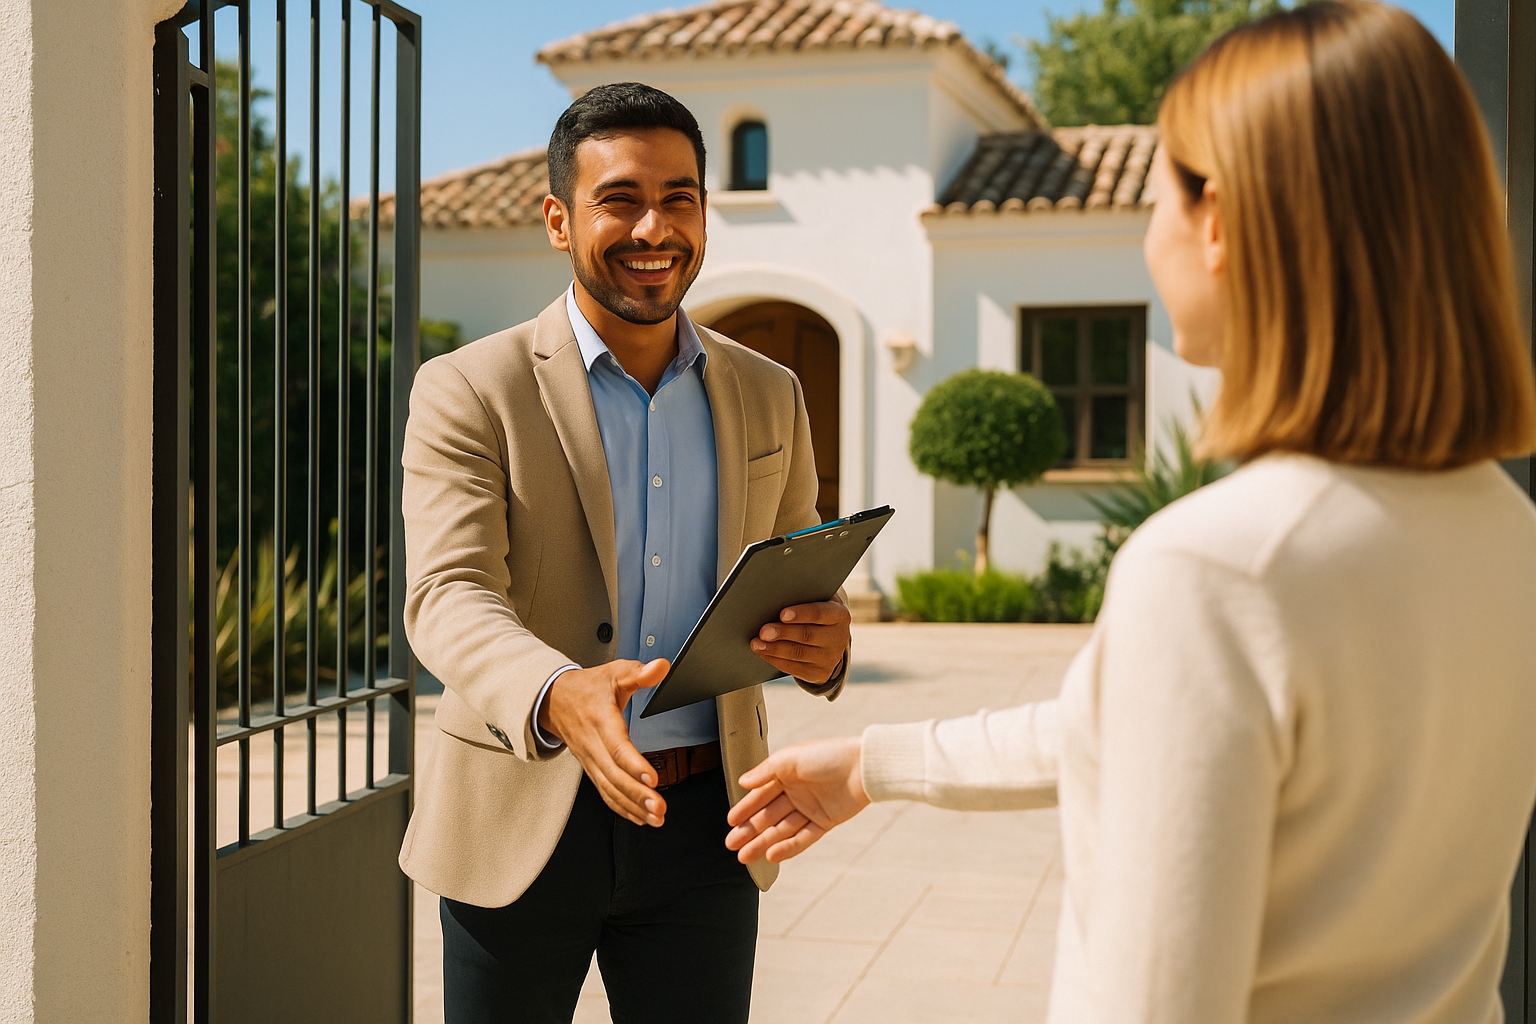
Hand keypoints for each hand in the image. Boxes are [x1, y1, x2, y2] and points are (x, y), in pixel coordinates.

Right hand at [541, 659, 669, 827]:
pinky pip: (605, 792)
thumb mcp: (613, 673)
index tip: (652, 779)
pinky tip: (639, 817)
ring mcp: (590, 760)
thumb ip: (638, 672)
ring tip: (655, 818)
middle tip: (658, 807)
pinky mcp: (591, 769)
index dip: (633, 765)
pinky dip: (621, 807)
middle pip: (614, 775)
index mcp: (600, 720)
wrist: (553, 700)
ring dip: (632, 806)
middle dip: (637, 795)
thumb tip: (660, 667)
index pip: (616, 746)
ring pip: (610, 788)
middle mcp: (593, 744)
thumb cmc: (587, 688)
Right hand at [725, 736, 869, 862]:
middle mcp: (797, 792)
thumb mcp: (790, 758)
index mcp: (786, 774)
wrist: (864, 767)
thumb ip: (765, 772)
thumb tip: (742, 782)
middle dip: (749, 830)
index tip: (730, 822)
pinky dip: (788, 847)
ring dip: (763, 842)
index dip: (745, 808)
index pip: (760, 795)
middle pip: (768, 815)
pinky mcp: (825, 822)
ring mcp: (810, 808)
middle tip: (731, 844)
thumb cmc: (828, 755)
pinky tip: (771, 855)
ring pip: (782, 829)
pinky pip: (803, 838)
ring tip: (745, 856)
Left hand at [750, 600, 850, 683]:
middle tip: (763, 631)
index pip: (820, 613)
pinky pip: (794, 668)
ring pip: (798, 653)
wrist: (830, 640)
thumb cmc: (815, 614)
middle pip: (807, 635)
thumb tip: (773, 599)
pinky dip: (775, 659)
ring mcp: (830, 658)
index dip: (801, 613)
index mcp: (839, 615)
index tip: (782, 614)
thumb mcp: (817, 602)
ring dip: (774, 648)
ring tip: (756, 643)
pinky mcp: (820, 673)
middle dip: (783, 633)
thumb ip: (802, 599)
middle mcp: (839, 637)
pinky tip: (762, 652)